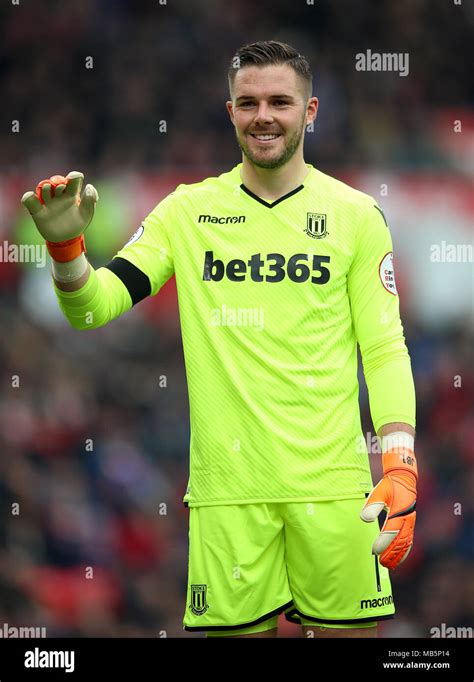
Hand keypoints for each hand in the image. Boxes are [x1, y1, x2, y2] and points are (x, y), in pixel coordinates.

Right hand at [21, 171, 98, 242]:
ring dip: (45, 186)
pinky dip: (28, 197)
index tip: (72, 178)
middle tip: (61, 187)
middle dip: (58, 181)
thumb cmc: (77, 224)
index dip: (73, 176)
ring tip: (47, 189)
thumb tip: (89, 186)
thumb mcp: (86, 214)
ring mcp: (48, 202)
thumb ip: (90, 200)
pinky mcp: (38, 210)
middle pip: (57, 181)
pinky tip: (30, 197)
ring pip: (43, 188)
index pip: (73, 180)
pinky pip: (30, 201)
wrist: (65, 239)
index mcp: (72, 194)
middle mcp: (59, 195)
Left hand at [360, 448, 416, 568]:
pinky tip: (398, 558)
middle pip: (400, 541)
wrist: (404, 478)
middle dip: (391, 554)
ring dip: (398, 555)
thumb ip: (373, 504)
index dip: (383, 542)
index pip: (392, 531)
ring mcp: (410, 522)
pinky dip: (404, 551)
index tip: (375, 551)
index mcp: (400, 511)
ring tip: (389, 565)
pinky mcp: (410, 523)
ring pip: (406, 543)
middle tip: (381, 563)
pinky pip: (409, 540)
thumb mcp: (380, 491)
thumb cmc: (390, 485)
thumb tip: (364, 518)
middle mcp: (407, 519)